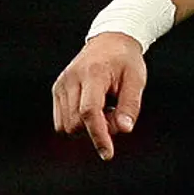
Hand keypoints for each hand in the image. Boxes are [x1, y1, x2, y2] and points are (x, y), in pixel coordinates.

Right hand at [52, 33, 146, 160]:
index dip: (98, 135)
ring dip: (87, 127)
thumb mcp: (137, 80)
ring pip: (66, 126)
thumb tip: (124, 130)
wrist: (111, 40)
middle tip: (116, 112)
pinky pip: (61, 121)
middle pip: (76, 123)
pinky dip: (78, 122)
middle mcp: (71, 79)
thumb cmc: (126, 61)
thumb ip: (130, 105)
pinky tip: (94, 107)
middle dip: (97, 129)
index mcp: (93, 74)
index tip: (107, 154)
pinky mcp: (56, 90)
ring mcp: (60, 85)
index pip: (90, 112)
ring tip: (106, 108)